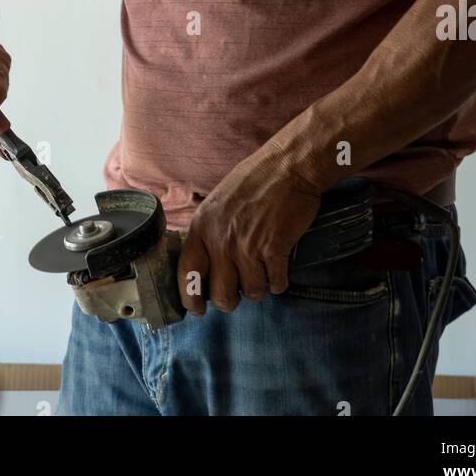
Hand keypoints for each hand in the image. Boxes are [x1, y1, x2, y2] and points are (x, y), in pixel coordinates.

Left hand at [177, 145, 322, 314]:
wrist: (289, 166)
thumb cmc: (255, 180)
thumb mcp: (219, 202)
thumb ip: (209, 232)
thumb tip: (207, 265)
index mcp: (203, 226)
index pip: (186, 273)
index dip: (190, 298)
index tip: (196, 309)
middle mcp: (221, 239)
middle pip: (221, 295)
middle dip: (232, 299)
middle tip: (240, 289)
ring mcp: (248, 246)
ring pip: (252, 293)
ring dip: (260, 286)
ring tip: (264, 268)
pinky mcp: (274, 249)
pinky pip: (276, 284)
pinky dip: (280, 280)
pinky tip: (280, 265)